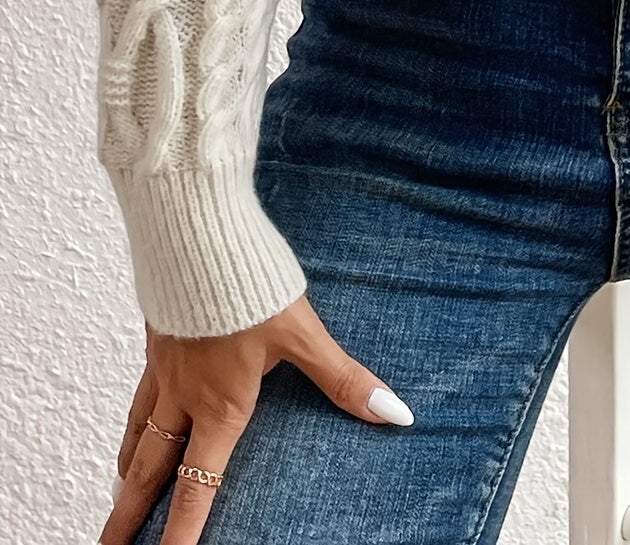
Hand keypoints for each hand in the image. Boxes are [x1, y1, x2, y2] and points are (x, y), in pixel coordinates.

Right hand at [98, 295, 413, 544]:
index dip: (181, 534)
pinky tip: (136, 414)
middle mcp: (184, 395)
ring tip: (119, 493)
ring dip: (128, 470)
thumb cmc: (250, 282)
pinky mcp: (157, 336)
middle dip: (128, 518)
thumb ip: (344, 380)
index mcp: (220, 405)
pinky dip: (132, 417)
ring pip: (138, 432)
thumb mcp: (303, 333)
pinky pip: (138, 391)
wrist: (198, 232)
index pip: (196, 487)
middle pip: (149, 472)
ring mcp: (165, 366)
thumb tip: (393, 413)